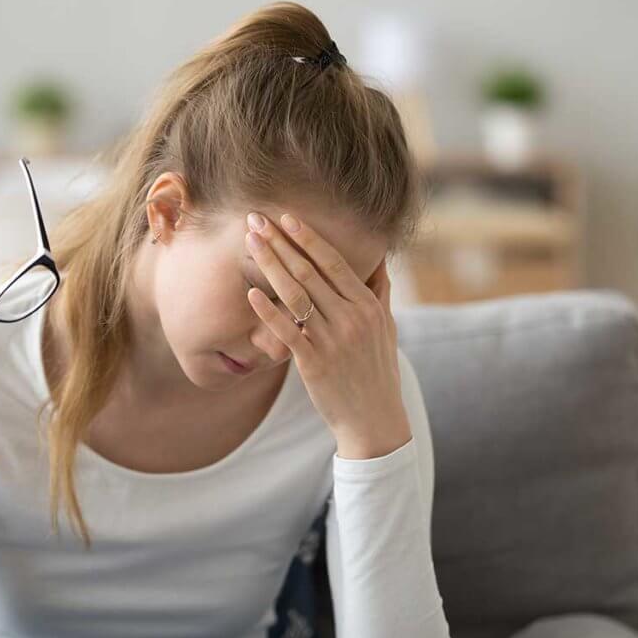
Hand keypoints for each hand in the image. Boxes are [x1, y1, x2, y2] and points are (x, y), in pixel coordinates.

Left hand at [244, 211, 410, 452]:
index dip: (309, 238)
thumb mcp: (387, 328)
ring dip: (270, 265)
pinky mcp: (314, 363)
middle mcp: (351, 318)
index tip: (287, 217)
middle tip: (256, 219)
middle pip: (310, 272)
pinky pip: (287, 331)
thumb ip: (380, 292)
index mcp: (367, 306)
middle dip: (281, 243)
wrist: (374, 419)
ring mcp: (332, 341)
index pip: (334, 262)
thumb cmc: (378, 371)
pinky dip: (268, 311)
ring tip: (250, 243)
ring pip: (295, 295)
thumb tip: (378, 260)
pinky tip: (250, 293)